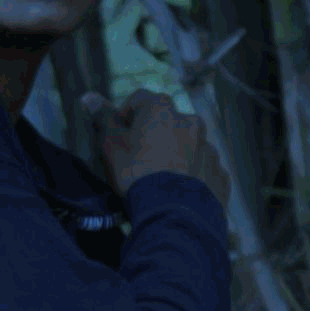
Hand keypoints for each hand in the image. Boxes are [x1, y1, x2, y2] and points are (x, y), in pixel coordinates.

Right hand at [80, 89, 231, 212]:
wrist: (174, 213)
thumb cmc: (136, 173)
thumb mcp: (111, 146)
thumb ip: (103, 119)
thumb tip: (89, 97)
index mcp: (162, 109)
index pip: (138, 100)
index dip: (125, 116)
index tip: (118, 137)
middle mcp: (191, 121)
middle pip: (167, 122)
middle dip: (154, 135)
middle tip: (140, 160)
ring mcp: (209, 147)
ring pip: (188, 145)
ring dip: (176, 154)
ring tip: (162, 179)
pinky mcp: (220, 173)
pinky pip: (203, 169)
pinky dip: (193, 174)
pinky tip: (180, 192)